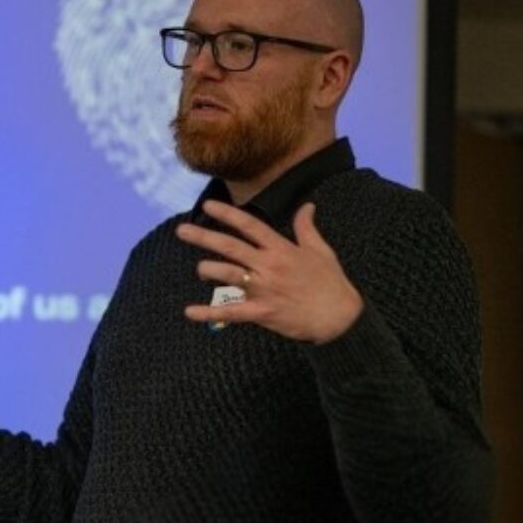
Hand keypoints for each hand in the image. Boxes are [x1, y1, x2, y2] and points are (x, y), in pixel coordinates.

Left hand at [176, 200, 363, 342]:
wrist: (340, 317)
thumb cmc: (331, 283)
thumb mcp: (321, 250)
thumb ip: (306, 228)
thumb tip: (307, 205)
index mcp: (281, 249)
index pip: (250, 226)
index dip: (228, 214)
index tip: (208, 205)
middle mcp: (269, 266)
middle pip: (230, 247)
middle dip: (203, 237)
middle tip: (181, 230)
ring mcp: (263, 289)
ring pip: (226, 275)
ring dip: (208, 270)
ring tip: (200, 270)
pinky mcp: (261, 312)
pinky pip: (230, 312)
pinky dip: (208, 312)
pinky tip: (189, 312)